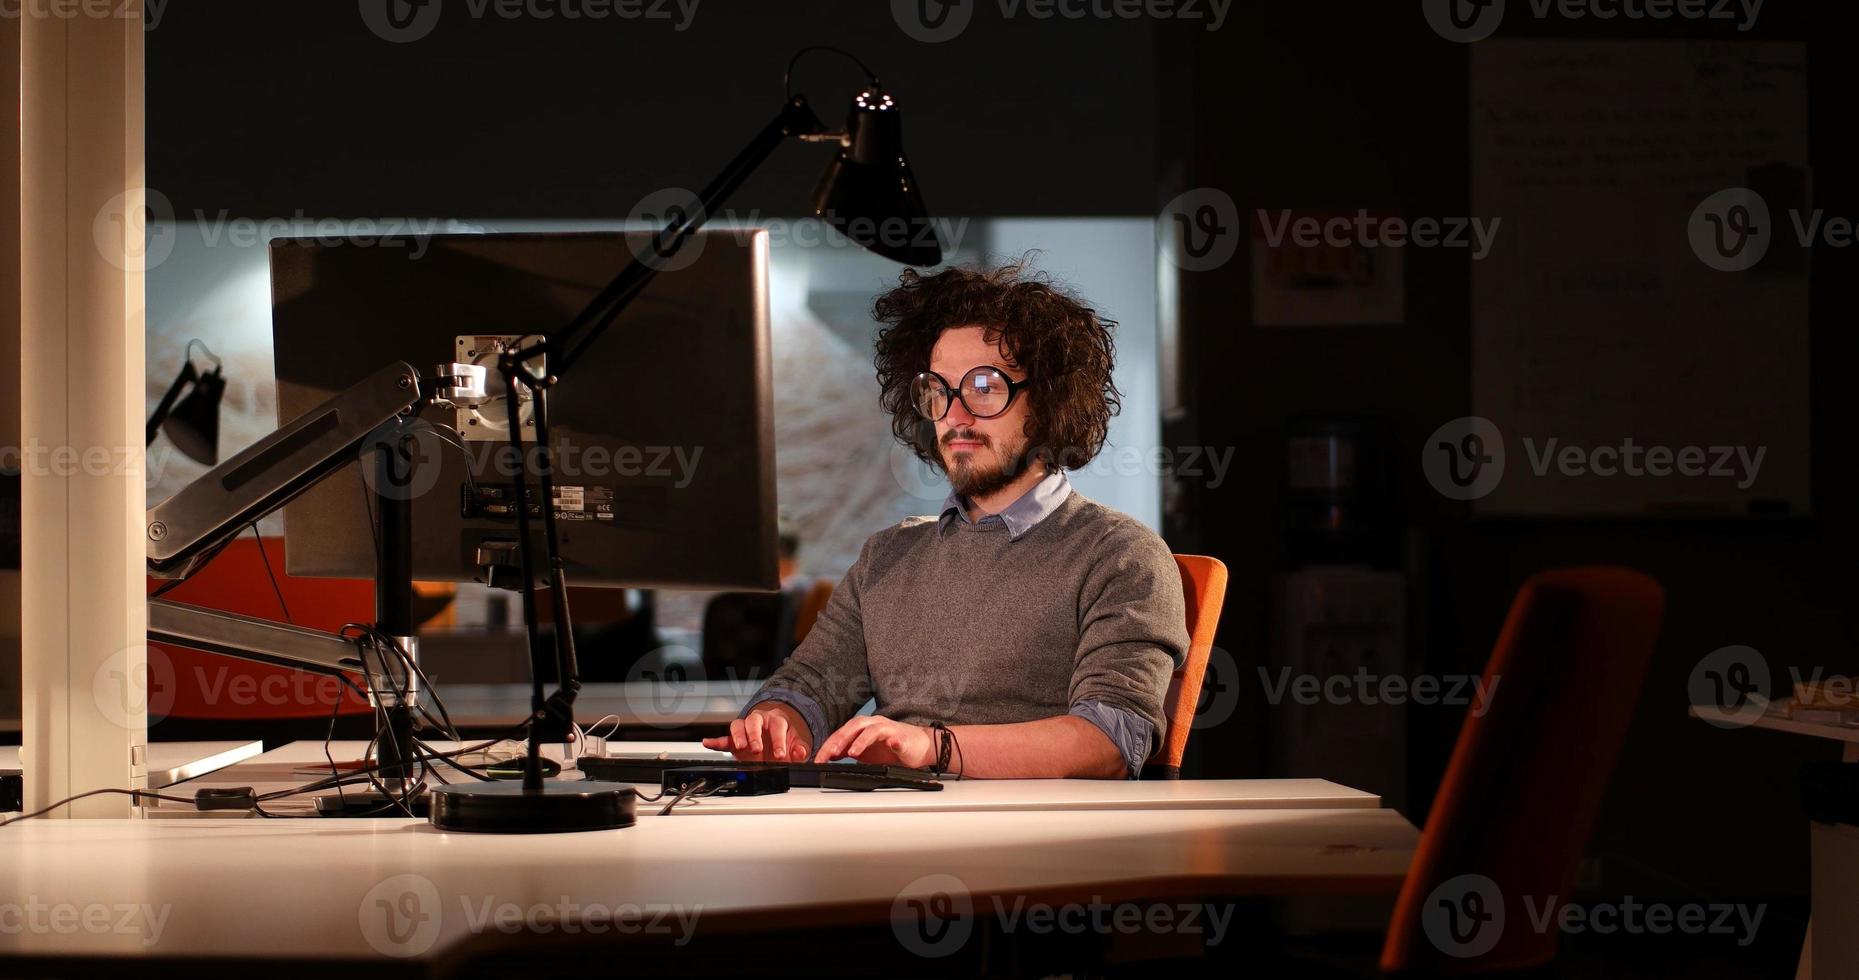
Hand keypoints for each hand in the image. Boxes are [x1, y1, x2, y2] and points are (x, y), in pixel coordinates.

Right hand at [702, 703, 811, 761]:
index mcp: (776, 720)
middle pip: (754, 721)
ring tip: (740, 747)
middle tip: (757, 749)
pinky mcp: (735, 740)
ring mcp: (745, 729)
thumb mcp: (796, 744)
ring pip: (738, 725)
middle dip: (755, 735)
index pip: (777, 726)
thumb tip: (801, 751)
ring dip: (738, 736)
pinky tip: (707, 743)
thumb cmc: (784, 739)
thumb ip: (800, 749)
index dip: (779, 740)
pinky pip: (723, 738)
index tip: (780, 754)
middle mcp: (759, 721)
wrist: (774, 738)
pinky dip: (715, 741)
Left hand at [812, 716, 936, 768]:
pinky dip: (892, 741)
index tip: (818, 759)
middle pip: (853, 727)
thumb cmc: (892, 748)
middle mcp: (874, 725)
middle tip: (830, 754)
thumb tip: (828, 754)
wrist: (919, 746)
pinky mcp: (902, 737)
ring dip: (861, 740)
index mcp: (862, 728)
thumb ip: (848, 750)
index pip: (841, 733)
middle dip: (840, 740)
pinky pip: (896, 738)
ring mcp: (888, 729)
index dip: (828, 746)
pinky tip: (890, 745)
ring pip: (872, 730)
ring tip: (853, 752)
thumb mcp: (865, 751)